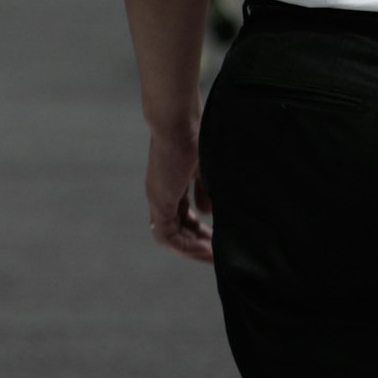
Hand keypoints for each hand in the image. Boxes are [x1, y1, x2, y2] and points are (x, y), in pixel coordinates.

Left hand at [145, 124, 213, 262]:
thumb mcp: (206, 167)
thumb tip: (209, 212)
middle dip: (198, 243)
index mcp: (172, 184)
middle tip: (218, 254)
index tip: (217, 240)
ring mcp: (158, 198)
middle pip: (178, 228)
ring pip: (172, 236)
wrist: (178, 119)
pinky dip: (185, 246)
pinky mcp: (159, 201)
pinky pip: (168, 236)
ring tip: (215, 257)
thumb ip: (205, 190)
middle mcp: (162, 193)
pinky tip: (206, 251)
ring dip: (193, 248)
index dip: (198, 230)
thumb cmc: (196, 134)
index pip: (183, 215)